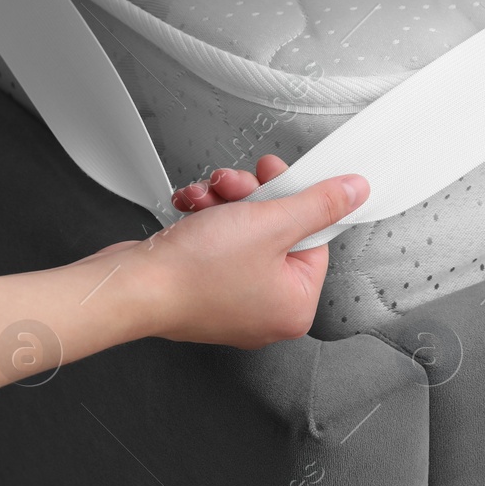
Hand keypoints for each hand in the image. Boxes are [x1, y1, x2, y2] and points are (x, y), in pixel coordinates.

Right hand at [105, 156, 367, 348]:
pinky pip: (217, 243)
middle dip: (252, 197)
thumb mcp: (270, 223)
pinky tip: (190, 208)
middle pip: (277, 231)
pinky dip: (204, 219)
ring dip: (225, 202)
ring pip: (244, 231)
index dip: (294, 199)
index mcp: (295, 306)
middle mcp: (266, 310)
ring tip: (207, 196)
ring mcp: (232, 300)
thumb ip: (318, 204)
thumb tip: (354, 192)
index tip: (277, 175)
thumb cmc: (193, 273)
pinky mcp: (202, 288)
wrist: (130, 286)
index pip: (314, 237)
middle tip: (235, 184)